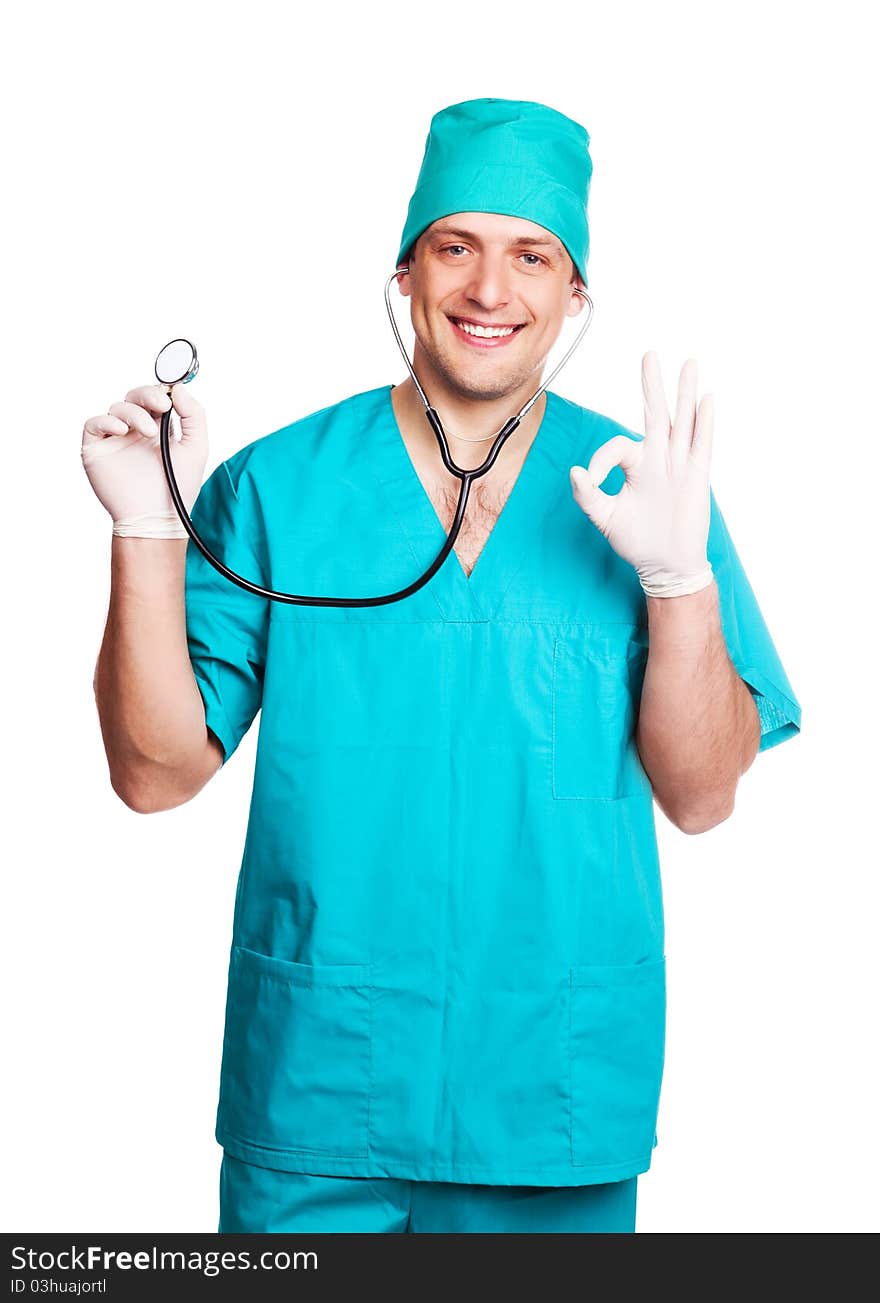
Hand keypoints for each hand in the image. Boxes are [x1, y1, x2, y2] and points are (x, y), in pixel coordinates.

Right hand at [81, 382, 207, 537]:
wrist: (156, 518)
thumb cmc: (177, 489)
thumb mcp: (196, 448)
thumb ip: (193, 416)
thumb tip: (178, 389)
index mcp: (158, 429)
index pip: (155, 398)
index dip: (161, 392)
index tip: (172, 396)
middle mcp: (135, 432)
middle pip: (134, 397)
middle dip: (148, 395)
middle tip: (162, 405)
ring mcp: (115, 440)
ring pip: (117, 407)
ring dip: (134, 413)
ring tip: (149, 432)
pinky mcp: (97, 450)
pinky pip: (94, 424)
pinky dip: (107, 421)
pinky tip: (123, 430)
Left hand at [569, 352, 713, 597]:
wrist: (666, 565)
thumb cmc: (636, 541)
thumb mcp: (605, 518)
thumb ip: (588, 495)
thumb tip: (575, 472)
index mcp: (635, 465)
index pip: (616, 446)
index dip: (599, 461)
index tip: (590, 481)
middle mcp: (658, 458)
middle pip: (655, 414)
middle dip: (651, 384)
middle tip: (648, 354)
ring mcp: (679, 465)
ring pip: (681, 421)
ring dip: (684, 392)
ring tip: (688, 362)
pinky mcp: (696, 477)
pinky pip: (700, 444)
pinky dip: (703, 422)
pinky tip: (706, 399)